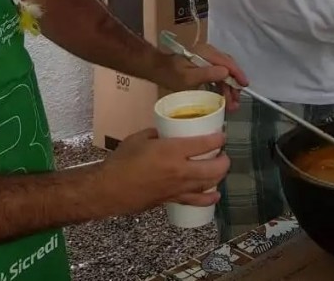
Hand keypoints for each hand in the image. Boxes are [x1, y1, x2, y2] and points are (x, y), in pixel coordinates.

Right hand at [100, 128, 229, 213]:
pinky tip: (215, 195)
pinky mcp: (173, 199)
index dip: (218, 138)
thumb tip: (167, 132)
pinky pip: (196, 200)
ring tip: (219, 168)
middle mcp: (180, 170)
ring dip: (219, 176)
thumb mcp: (140, 138)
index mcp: (172, 151)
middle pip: (215, 167)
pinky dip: (208, 198)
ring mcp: (178, 187)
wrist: (109, 189)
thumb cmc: (122, 161)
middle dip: (224, 160)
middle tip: (223, 153)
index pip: (205, 144)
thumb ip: (157, 133)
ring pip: (209, 184)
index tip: (222, 134)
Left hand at [155, 43, 248, 111]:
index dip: (238, 74)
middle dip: (233, 86)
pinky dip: (221, 86)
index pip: (228, 63)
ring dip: (228, 88)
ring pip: (223, 73)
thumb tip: (226, 73)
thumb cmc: (170, 74)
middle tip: (236, 103)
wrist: (157, 69)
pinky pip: (217, 74)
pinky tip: (223, 97)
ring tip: (231, 105)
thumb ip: (207, 74)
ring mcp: (207, 58)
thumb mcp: (188, 77)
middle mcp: (209, 53)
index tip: (244, 86)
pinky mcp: (204, 64)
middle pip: (228, 68)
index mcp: (207, 53)